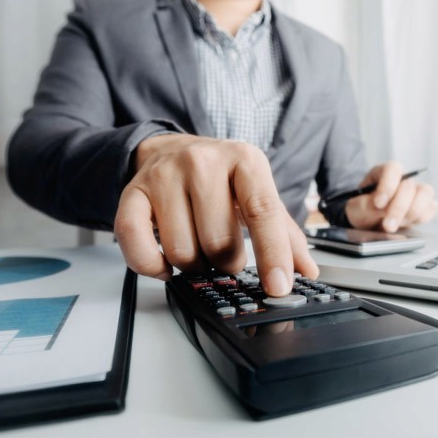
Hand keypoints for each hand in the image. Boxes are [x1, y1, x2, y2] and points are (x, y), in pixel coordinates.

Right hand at [114, 134, 317, 296]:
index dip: (272, 254)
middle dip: (226, 262)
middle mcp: (203, 162)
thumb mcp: (257, 194)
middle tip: (224, 252)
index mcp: (244, 160)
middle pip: (219, 243)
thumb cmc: (220, 179)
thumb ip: (284, 233)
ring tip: (197, 246)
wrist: (170, 150)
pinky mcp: (131, 194)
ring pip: (182, 252)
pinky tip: (165, 262)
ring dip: (193, 264)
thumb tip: (306, 270)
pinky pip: (137, 246)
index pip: (263, 212)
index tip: (279, 286)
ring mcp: (164, 176)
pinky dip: (154, 267)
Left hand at [345, 162, 437, 231]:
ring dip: (412, 212)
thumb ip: (365, 205)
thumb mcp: (356, 208)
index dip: (387, 186)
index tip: (378, 204)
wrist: (367, 223)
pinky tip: (406, 224)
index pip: (392, 169)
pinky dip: (421, 218)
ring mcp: (416, 191)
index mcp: (384, 172)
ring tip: (397, 225)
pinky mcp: (425, 205)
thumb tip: (382, 208)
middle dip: (398, 208)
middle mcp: (402, 179)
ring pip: (426, 193)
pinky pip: (432, 207)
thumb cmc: (362, 210)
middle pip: (409, 186)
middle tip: (388, 225)